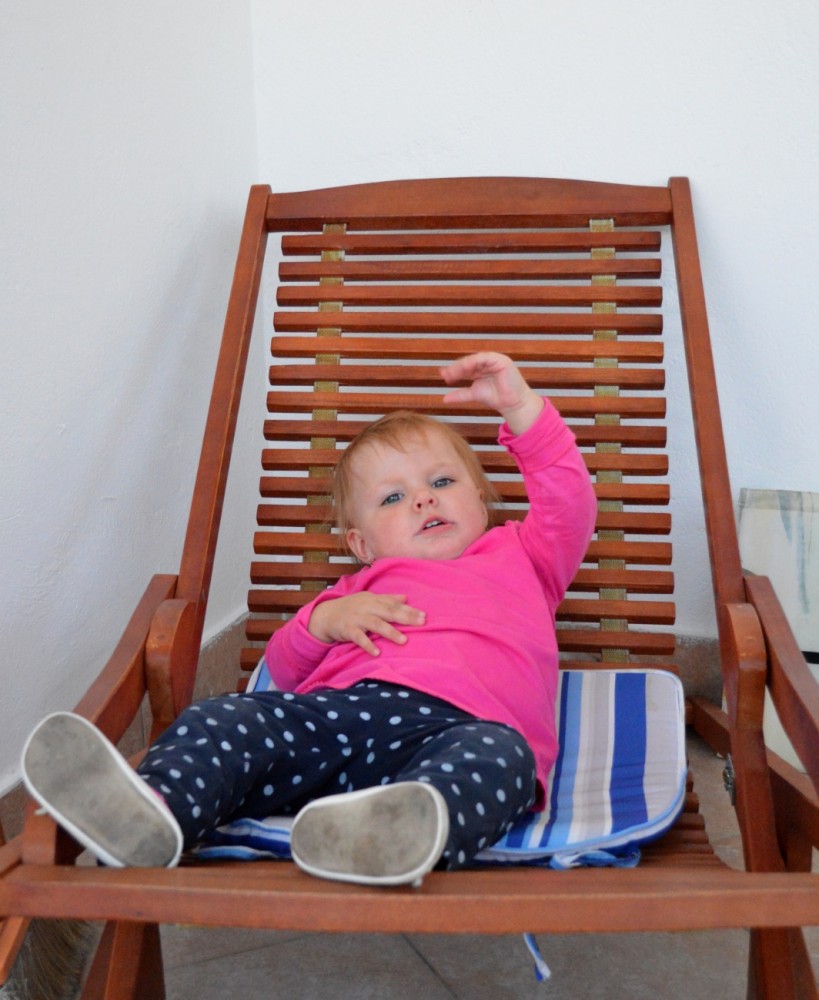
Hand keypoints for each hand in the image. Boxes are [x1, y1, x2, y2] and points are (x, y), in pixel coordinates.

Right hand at [307, 593, 425, 656]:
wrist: (326, 615)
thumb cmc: (351, 607)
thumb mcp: (368, 599)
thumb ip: (387, 599)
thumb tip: (406, 598)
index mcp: (373, 600)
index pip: (394, 604)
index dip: (409, 610)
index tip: (424, 616)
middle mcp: (366, 607)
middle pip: (388, 612)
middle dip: (405, 617)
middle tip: (421, 623)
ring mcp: (356, 618)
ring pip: (375, 624)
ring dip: (390, 632)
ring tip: (404, 640)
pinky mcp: (347, 629)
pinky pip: (358, 637)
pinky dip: (367, 644)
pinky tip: (377, 652)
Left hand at [440, 352, 542, 433]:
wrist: (511, 404)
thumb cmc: (496, 398)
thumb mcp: (474, 394)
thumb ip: (460, 394)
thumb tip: (444, 399)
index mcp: (480, 368)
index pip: (465, 367)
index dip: (454, 371)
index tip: (443, 376)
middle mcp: (487, 363)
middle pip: (468, 362)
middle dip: (456, 368)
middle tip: (446, 374)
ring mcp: (494, 360)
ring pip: (475, 359)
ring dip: (463, 365)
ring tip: (454, 373)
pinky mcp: (501, 360)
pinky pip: (485, 358)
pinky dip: (475, 362)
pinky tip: (466, 368)